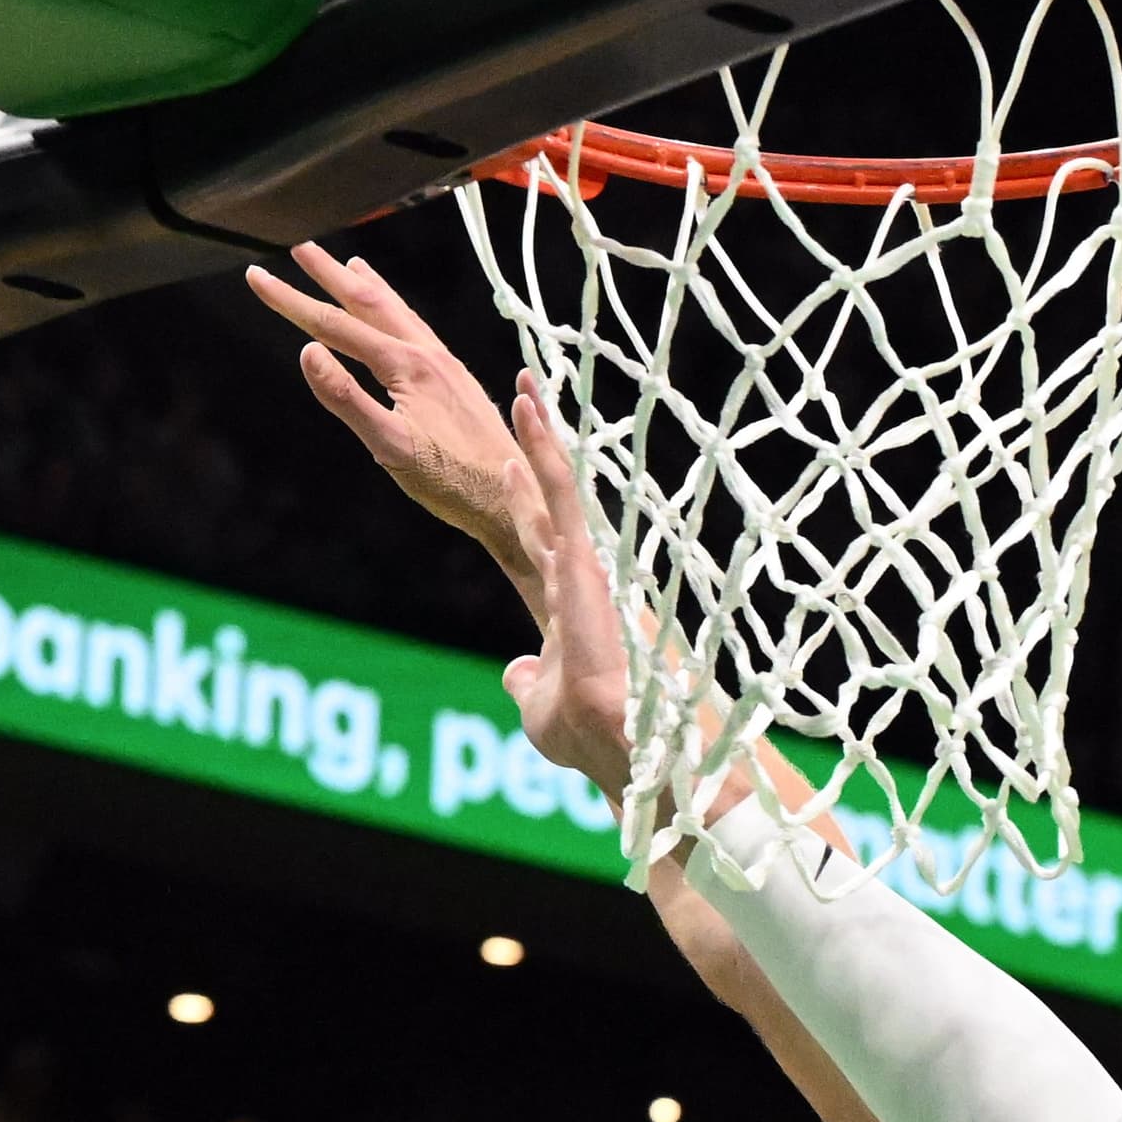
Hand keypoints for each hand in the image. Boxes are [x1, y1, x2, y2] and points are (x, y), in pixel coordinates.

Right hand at [247, 244, 535, 596]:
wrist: (518, 498)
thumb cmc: (452, 485)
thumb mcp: (392, 450)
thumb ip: (347, 399)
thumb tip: (307, 352)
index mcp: (406, 366)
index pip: (333, 325)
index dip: (290, 301)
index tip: (254, 277)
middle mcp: (427, 354)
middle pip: (368, 302)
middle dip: (327, 274)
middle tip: (297, 246)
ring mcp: (445, 365)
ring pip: (398, 312)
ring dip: (367, 287)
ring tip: (347, 264)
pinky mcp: (457, 381)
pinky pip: (419, 331)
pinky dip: (398, 312)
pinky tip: (400, 322)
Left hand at [501, 377, 632, 793]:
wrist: (611, 738)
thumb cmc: (581, 735)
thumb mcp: (536, 705)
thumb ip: (526, 680)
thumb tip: (514, 672)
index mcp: (567, 607)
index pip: (540, 540)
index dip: (524, 502)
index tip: (509, 466)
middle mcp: (577, 576)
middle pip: (549, 501)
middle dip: (534, 452)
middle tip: (524, 403)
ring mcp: (582, 563)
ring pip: (559, 483)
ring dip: (540, 433)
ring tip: (523, 384)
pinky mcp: (584, 555)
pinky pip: (562, 488)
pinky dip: (544, 445)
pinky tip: (527, 406)